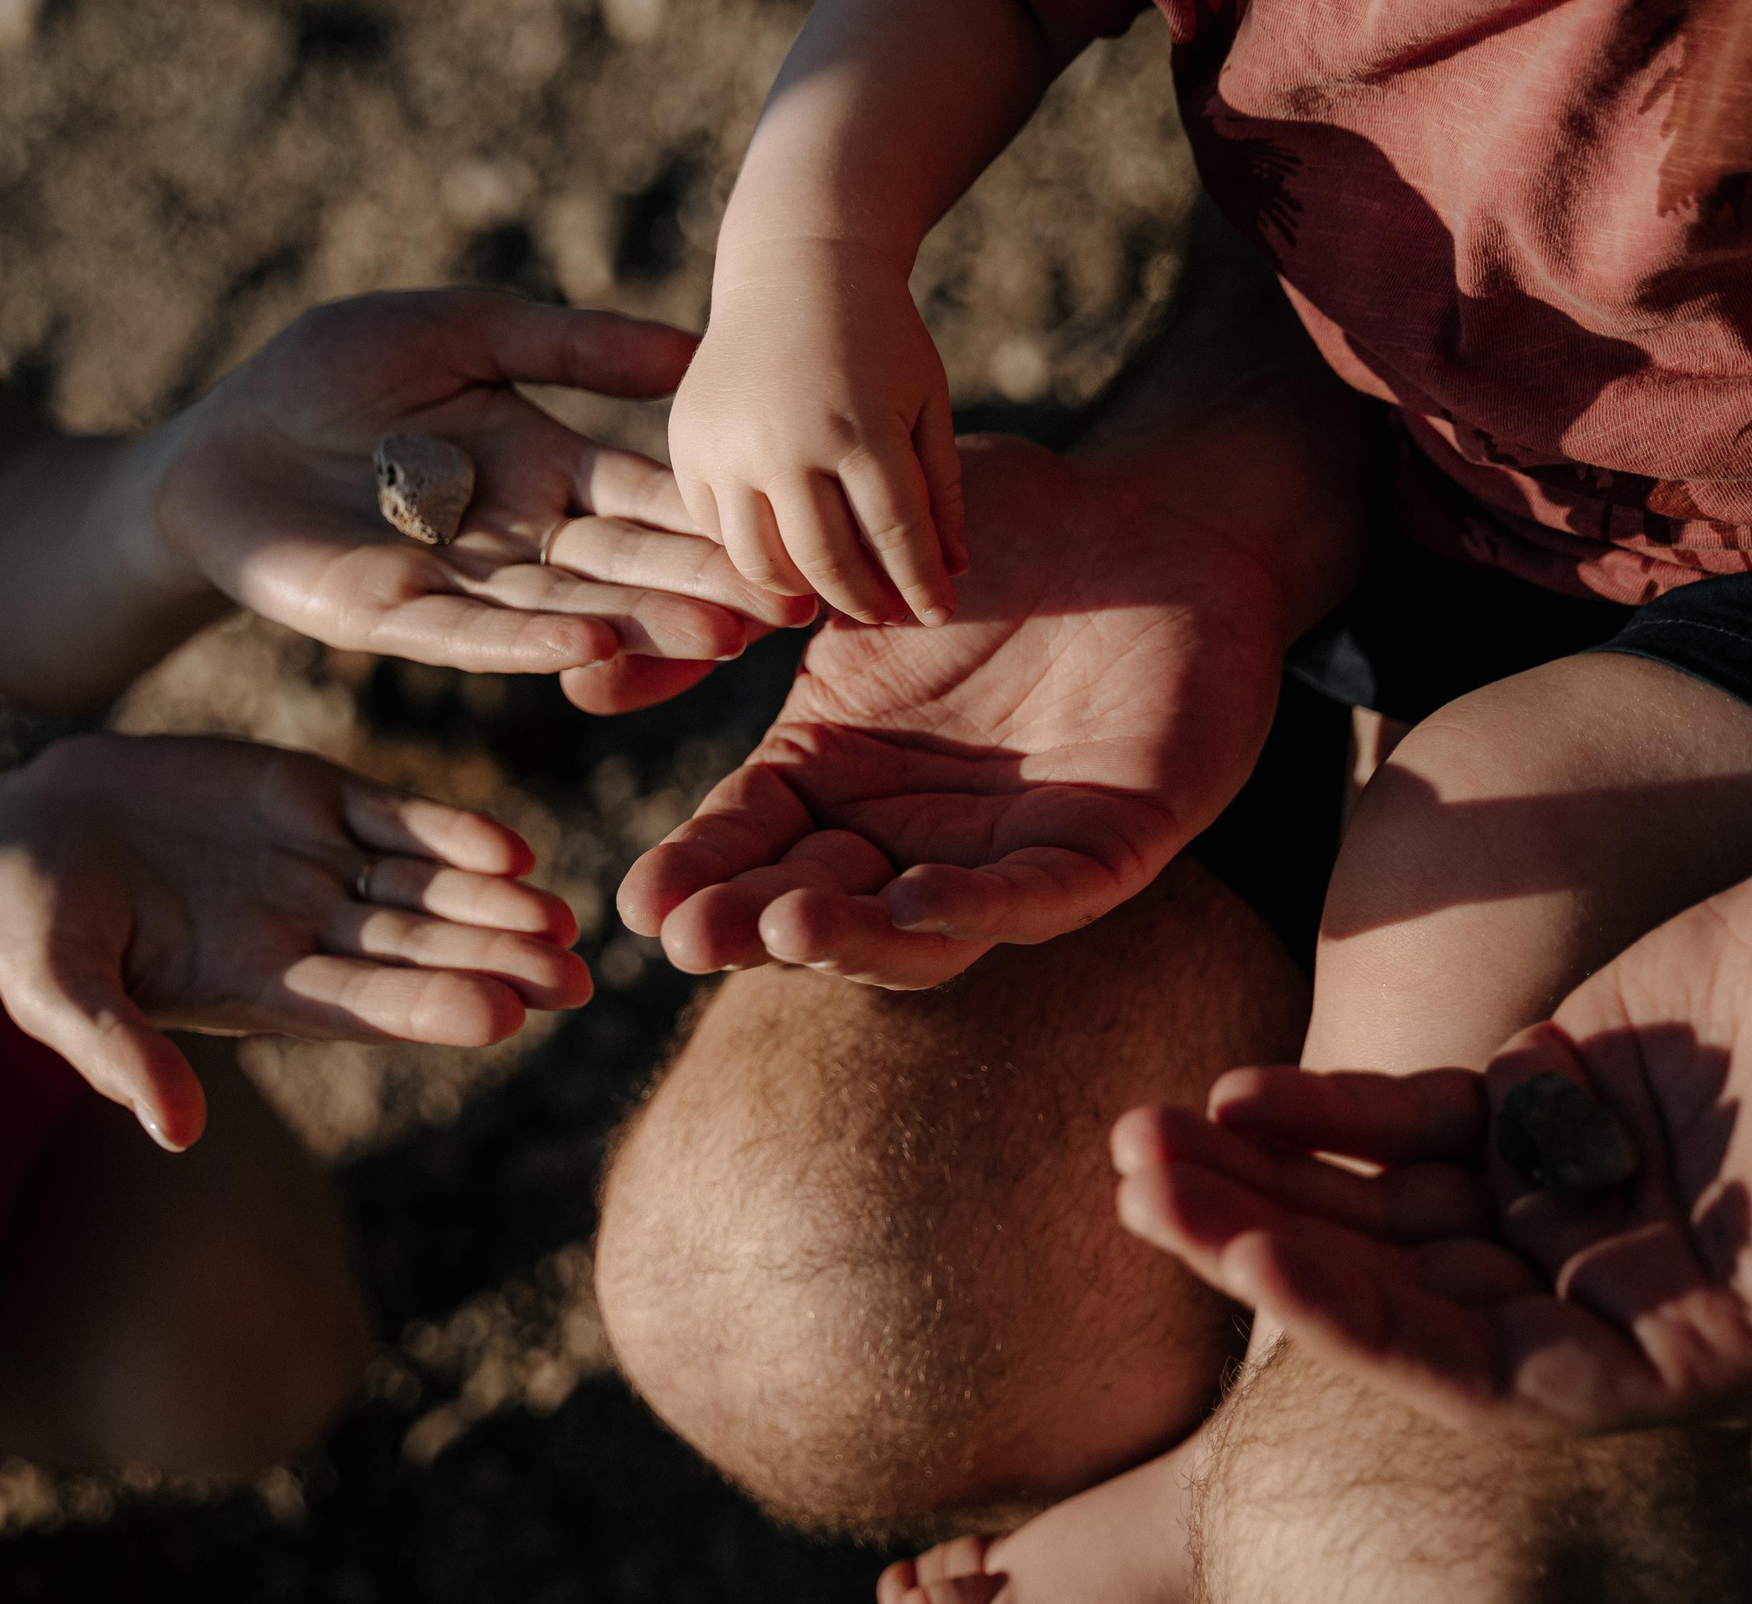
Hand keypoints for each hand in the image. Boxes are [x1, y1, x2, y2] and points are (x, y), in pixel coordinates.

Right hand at [0, 734, 590, 1151]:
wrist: (18, 829)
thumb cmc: (21, 923)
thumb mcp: (53, 988)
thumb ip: (116, 1051)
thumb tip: (176, 1131)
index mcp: (254, 987)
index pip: (360, 1005)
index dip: (429, 1005)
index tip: (501, 1015)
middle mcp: (302, 934)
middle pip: (416, 951)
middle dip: (494, 962)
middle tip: (574, 978)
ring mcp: (313, 865)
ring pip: (423, 888)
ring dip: (493, 902)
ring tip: (561, 916)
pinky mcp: (309, 798)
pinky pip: (395, 816)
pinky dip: (450, 830)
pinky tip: (510, 846)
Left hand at [154, 290, 810, 702]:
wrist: (213, 444)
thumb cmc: (329, 376)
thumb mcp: (464, 332)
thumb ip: (571, 342)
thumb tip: (688, 349)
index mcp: (546, 467)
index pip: (650, 495)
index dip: (718, 514)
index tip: (797, 529)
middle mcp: (519, 538)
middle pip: (628, 562)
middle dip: (707, 582)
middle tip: (797, 605)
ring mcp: (461, 585)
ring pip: (568, 607)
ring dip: (645, 622)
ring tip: (723, 635)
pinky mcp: (388, 617)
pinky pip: (470, 633)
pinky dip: (532, 642)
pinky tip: (593, 648)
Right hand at [617, 435, 1292, 987]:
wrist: (1159, 517)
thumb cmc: (1010, 531)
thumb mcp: (853, 564)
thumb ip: (743, 610)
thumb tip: (592, 666)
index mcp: (837, 775)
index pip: (751, 843)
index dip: (697, 875)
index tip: (639, 903)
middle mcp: (906, 830)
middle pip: (815, 901)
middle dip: (751, 926)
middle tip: (691, 935)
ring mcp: (1001, 849)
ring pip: (917, 932)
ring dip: (849, 938)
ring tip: (786, 923)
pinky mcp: (1104, 848)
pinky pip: (1036, 897)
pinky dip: (978, 906)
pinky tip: (920, 900)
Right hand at [668, 238, 965, 625]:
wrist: (793, 268)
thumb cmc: (879, 337)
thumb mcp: (926, 401)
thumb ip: (941, 488)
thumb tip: (954, 572)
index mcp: (858, 425)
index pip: (896, 534)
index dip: (921, 581)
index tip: (937, 612)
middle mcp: (785, 442)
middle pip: (827, 562)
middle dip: (865, 600)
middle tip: (886, 613)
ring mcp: (728, 447)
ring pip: (761, 562)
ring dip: (802, 592)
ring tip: (834, 594)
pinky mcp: (689, 446)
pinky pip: (718, 531)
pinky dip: (754, 554)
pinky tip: (787, 554)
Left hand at [1113, 830, 1751, 1523]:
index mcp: (1671, 1352)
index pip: (1482, 1374)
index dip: (1366, 1325)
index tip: (1257, 1263)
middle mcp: (1590, 1289)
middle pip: (1393, 1287)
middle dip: (1259, 1241)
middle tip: (1140, 1192)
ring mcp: (1547, 1195)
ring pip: (1372, 1204)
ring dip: (1254, 1176)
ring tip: (1138, 1142)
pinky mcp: (1526, 1101)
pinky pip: (1399, 1118)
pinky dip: (1317, 1107)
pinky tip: (1233, 1092)